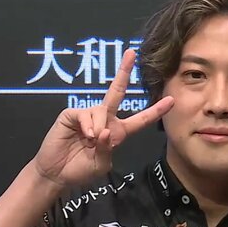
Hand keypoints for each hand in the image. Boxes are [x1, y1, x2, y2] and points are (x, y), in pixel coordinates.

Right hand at [32, 49, 173, 187]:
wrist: (57, 174)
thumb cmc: (80, 170)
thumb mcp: (101, 164)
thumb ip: (107, 149)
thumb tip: (105, 131)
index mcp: (117, 132)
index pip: (140, 120)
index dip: (155, 111)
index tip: (171, 100)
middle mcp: (104, 120)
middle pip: (117, 92)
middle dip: (124, 72)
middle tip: (132, 52)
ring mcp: (88, 115)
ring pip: (102, 110)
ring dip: (99, 129)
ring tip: (90, 142)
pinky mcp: (72, 114)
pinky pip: (86, 114)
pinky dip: (88, 126)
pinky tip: (84, 136)